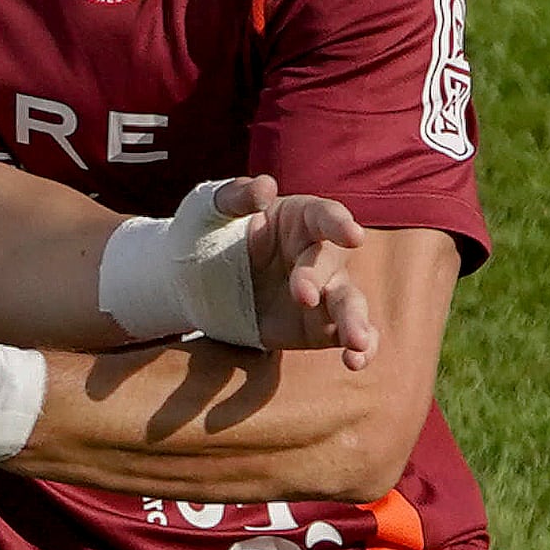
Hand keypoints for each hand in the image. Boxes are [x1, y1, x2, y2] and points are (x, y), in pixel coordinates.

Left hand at [212, 174, 382, 367]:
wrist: (190, 284)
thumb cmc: (204, 235)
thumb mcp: (209, 209)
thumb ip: (235, 197)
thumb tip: (265, 187)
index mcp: (298, 219)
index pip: (325, 216)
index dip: (339, 224)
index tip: (352, 236)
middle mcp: (317, 254)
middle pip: (332, 264)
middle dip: (319, 279)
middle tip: (301, 296)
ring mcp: (322, 292)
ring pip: (349, 303)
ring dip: (355, 321)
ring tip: (356, 344)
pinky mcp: (317, 326)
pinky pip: (344, 336)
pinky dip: (358, 349)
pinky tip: (356, 361)